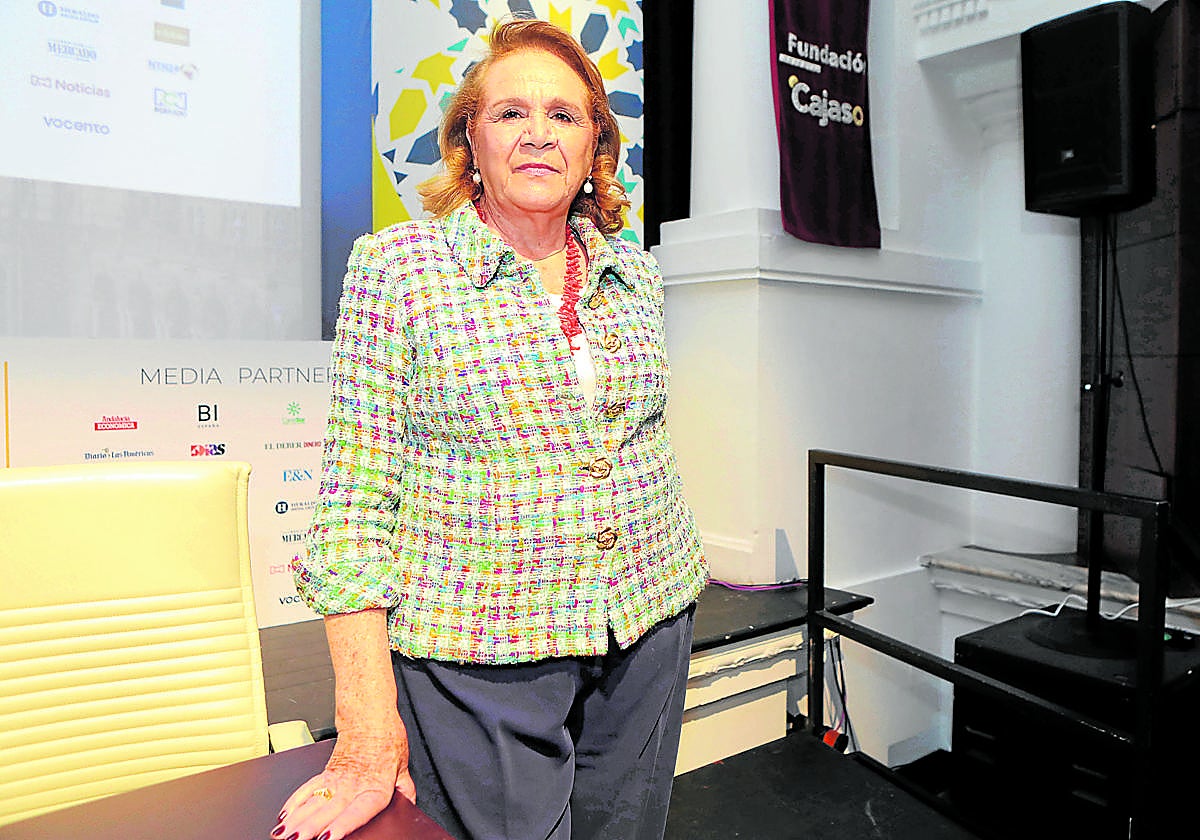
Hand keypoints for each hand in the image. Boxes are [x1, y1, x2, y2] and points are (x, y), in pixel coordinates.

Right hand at [271, 713, 415, 839]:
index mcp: (375, 787)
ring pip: (313, 803)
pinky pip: (306, 789)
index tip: (329, 836)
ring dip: (297, 819)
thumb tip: (409, 806)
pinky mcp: (325, 773)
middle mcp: (353, 785)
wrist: (369, 715)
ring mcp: (336, 780)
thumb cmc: (386, 739)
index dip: (343, 824)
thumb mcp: (403, 766)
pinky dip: (293, 803)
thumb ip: (405, 790)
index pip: (358, 810)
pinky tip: (284, 816)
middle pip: (328, 810)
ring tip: (283, 833)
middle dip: (310, 827)